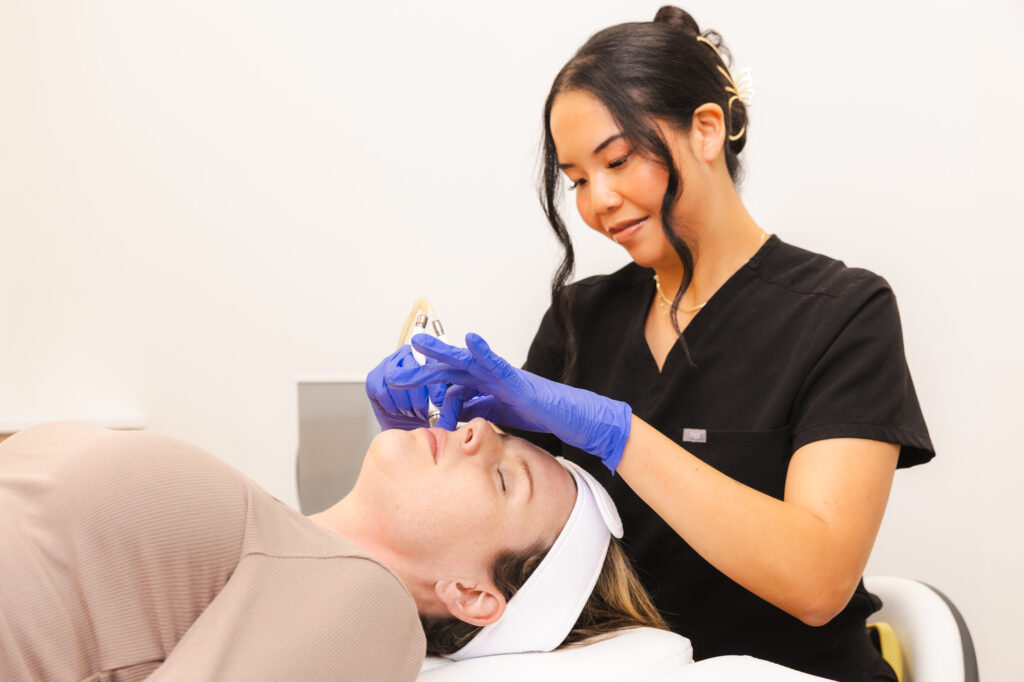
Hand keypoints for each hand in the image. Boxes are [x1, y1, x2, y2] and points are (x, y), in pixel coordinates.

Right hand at [365, 345, 447, 430]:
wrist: (405, 423)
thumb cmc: (425, 408)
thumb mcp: (442, 399)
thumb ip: (447, 390)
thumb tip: (449, 396)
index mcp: (425, 354)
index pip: (429, 365)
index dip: (434, 385)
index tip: (439, 401)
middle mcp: (405, 355)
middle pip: (409, 372)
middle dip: (417, 398)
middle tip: (422, 411)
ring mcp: (387, 364)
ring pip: (394, 383)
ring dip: (404, 403)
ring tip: (411, 412)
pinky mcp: (374, 377)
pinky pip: (382, 391)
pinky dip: (391, 405)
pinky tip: (398, 410)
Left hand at [387, 332, 632, 472]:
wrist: (562, 416)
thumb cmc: (533, 412)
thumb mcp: (494, 414)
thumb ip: (474, 409)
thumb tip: (451, 413)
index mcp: (479, 386)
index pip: (446, 384)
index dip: (423, 386)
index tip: (396, 389)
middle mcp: (486, 376)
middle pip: (448, 370)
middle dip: (421, 370)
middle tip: (394, 374)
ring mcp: (499, 374)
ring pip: (466, 360)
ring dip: (443, 351)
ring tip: (420, 343)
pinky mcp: (515, 378)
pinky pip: (497, 362)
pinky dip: (484, 350)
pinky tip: (472, 341)